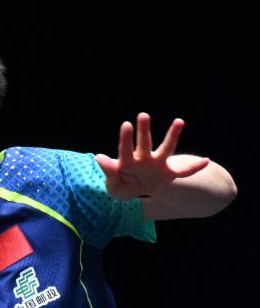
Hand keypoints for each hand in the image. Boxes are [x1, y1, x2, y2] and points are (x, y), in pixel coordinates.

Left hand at [94, 112, 209, 200]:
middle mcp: (144, 158)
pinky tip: (206, 161)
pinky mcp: (170, 173)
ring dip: (173, 135)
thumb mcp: (113, 186)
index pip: (125, 149)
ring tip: (179, 121)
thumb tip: (99, 157)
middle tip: (143, 115)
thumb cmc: (122, 185)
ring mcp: (158, 164)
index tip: (126, 124)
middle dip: (144, 130)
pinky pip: (184, 171)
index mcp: (128, 161)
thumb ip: (108, 172)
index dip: (125, 138)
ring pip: (166, 148)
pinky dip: (195, 167)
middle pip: (144, 142)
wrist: (137, 192)